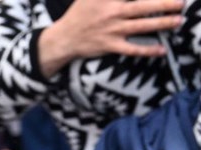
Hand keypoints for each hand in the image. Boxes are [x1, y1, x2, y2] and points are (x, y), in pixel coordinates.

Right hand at [39, 0, 183, 76]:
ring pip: (141, 26)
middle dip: (163, 4)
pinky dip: (147, 50)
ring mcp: (112, 30)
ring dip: (161, 24)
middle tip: (181, 3)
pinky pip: (132, 49)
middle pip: (143, 7)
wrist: (62, 39)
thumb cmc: (78, 15)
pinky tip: (162, 50)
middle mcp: (111, 13)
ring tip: (178, 20)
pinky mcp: (110, 46)